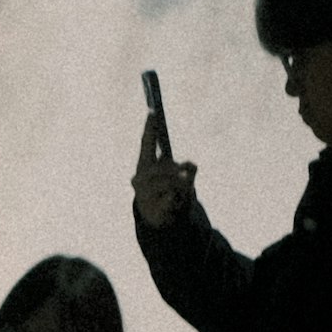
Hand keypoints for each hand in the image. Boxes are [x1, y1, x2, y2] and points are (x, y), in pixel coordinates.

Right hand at [132, 107, 197, 229]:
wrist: (159, 219)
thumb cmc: (169, 192)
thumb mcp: (181, 177)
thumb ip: (188, 169)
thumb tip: (191, 167)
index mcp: (144, 166)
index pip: (146, 144)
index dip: (149, 129)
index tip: (152, 112)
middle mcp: (139, 178)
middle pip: (158, 167)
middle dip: (174, 168)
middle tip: (187, 169)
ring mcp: (144, 194)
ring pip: (166, 182)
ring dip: (180, 184)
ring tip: (186, 187)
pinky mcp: (152, 208)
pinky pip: (168, 198)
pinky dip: (176, 197)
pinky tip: (174, 198)